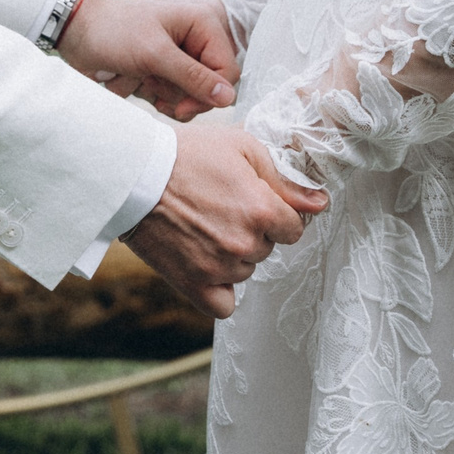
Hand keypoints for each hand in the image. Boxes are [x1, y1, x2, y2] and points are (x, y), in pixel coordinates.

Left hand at [56, 0, 237, 119]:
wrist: (76, 29)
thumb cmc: (113, 30)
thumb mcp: (154, 53)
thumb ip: (193, 76)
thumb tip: (227, 98)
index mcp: (201, 24)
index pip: (226, 71)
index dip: (209, 93)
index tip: (182, 107)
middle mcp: (194, 39)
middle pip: (210, 87)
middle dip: (181, 93)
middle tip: (151, 81)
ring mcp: (179, 56)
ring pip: (191, 95)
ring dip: (165, 95)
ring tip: (139, 78)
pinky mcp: (165, 70)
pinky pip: (175, 96)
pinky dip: (157, 97)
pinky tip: (137, 85)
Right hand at [122, 123, 327, 318]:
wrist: (133, 175)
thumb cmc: (187, 154)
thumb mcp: (242, 148)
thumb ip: (285, 179)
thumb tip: (319, 202)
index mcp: (262, 210)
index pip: (294, 228)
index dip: (277, 212)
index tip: (255, 201)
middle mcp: (245, 243)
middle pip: (267, 248)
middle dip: (252, 230)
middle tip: (220, 206)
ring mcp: (219, 268)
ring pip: (245, 270)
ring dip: (233, 255)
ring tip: (204, 226)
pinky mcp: (193, 284)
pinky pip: (224, 305)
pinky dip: (220, 289)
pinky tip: (206, 263)